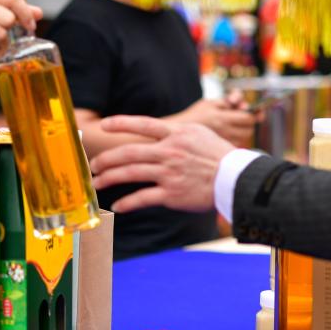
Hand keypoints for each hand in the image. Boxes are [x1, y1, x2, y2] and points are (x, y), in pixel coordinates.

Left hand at [90, 116, 234, 212]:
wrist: (238, 179)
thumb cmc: (219, 156)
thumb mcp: (199, 133)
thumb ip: (175, 132)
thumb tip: (155, 130)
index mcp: (175, 134)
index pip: (143, 124)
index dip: (121, 123)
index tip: (104, 125)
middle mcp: (169, 151)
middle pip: (128, 152)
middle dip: (106, 159)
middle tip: (93, 164)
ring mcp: (169, 172)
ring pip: (130, 173)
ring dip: (109, 178)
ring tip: (97, 183)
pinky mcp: (172, 193)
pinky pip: (143, 198)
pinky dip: (127, 203)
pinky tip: (117, 206)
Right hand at [170, 98, 255, 145]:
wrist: (178, 132)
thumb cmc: (195, 115)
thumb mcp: (210, 103)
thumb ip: (229, 101)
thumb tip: (244, 103)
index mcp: (222, 118)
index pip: (248, 118)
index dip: (252, 114)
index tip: (252, 111)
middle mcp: (225, 132)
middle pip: (249, 129)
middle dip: (248, 122)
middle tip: (241, 116)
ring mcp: (224, 141)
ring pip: (244, 137)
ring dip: (243, 130)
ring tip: (233, 124)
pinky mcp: (221, 148)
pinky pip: (237, 143)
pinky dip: (237, 137)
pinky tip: (228, 132)